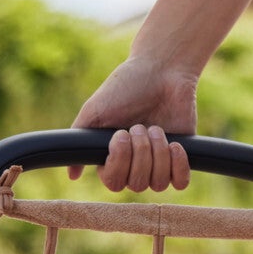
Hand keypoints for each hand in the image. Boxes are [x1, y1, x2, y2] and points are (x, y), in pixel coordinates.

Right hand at [69, 57, 194, 191]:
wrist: (162, 69)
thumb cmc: (125, 87)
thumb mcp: (94, 110)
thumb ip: (78, 140)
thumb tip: (71, 175)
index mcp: (113, 157)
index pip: (114, 182)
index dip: (120, 161)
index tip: (121, 134)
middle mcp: (134, 165)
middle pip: (137, 184)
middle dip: (140, 153)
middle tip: (140, 126)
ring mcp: (159, 164)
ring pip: (158, 183)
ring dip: (158, 154)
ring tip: (156, 128)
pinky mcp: (180, 158)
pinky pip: (181, 182)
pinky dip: (178, 166)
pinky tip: (175, 145)